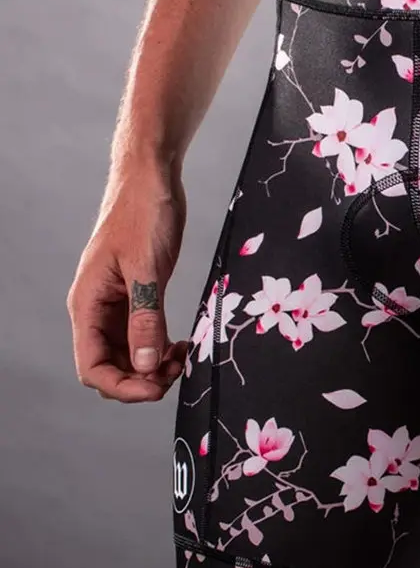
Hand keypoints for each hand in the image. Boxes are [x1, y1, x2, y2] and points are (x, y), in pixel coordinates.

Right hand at [68, 163, 188, 402]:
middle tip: (178, 370)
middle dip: (142, 379)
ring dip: (153, 365)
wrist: (151, 179)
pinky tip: (183, 345)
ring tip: (184, 357)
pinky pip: (144, 335)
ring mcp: (118, 304)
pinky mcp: (139, 295)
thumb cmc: (142, 213)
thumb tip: (146, 366)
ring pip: (129, 354)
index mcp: (87, 304)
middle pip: (111, 366)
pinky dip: (161, 347)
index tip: (158, 388)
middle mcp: (97, 310)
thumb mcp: (146, 268)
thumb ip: (145, 318)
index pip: (92, 366)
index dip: (123, 387)